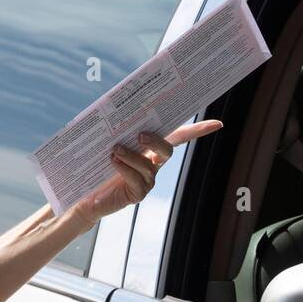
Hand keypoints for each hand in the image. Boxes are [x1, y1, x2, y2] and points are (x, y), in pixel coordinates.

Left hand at [73, 121, 222, 224]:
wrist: (84, 193)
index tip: (217, 123)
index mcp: (150, 148)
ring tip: (115, 150)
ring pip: (149, 166)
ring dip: (132, 155)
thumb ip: (117, 129)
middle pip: (167, 150)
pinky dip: (124, 169)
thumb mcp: (106, 142)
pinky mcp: (137, 194)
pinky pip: (137, 180)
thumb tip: (116, 107)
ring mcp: (147, 180)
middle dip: (157, 140)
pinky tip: (112, 162)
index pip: (178, 136)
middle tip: (140, 134)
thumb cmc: (96, 164)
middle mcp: (153, 163)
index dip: (197, 131)